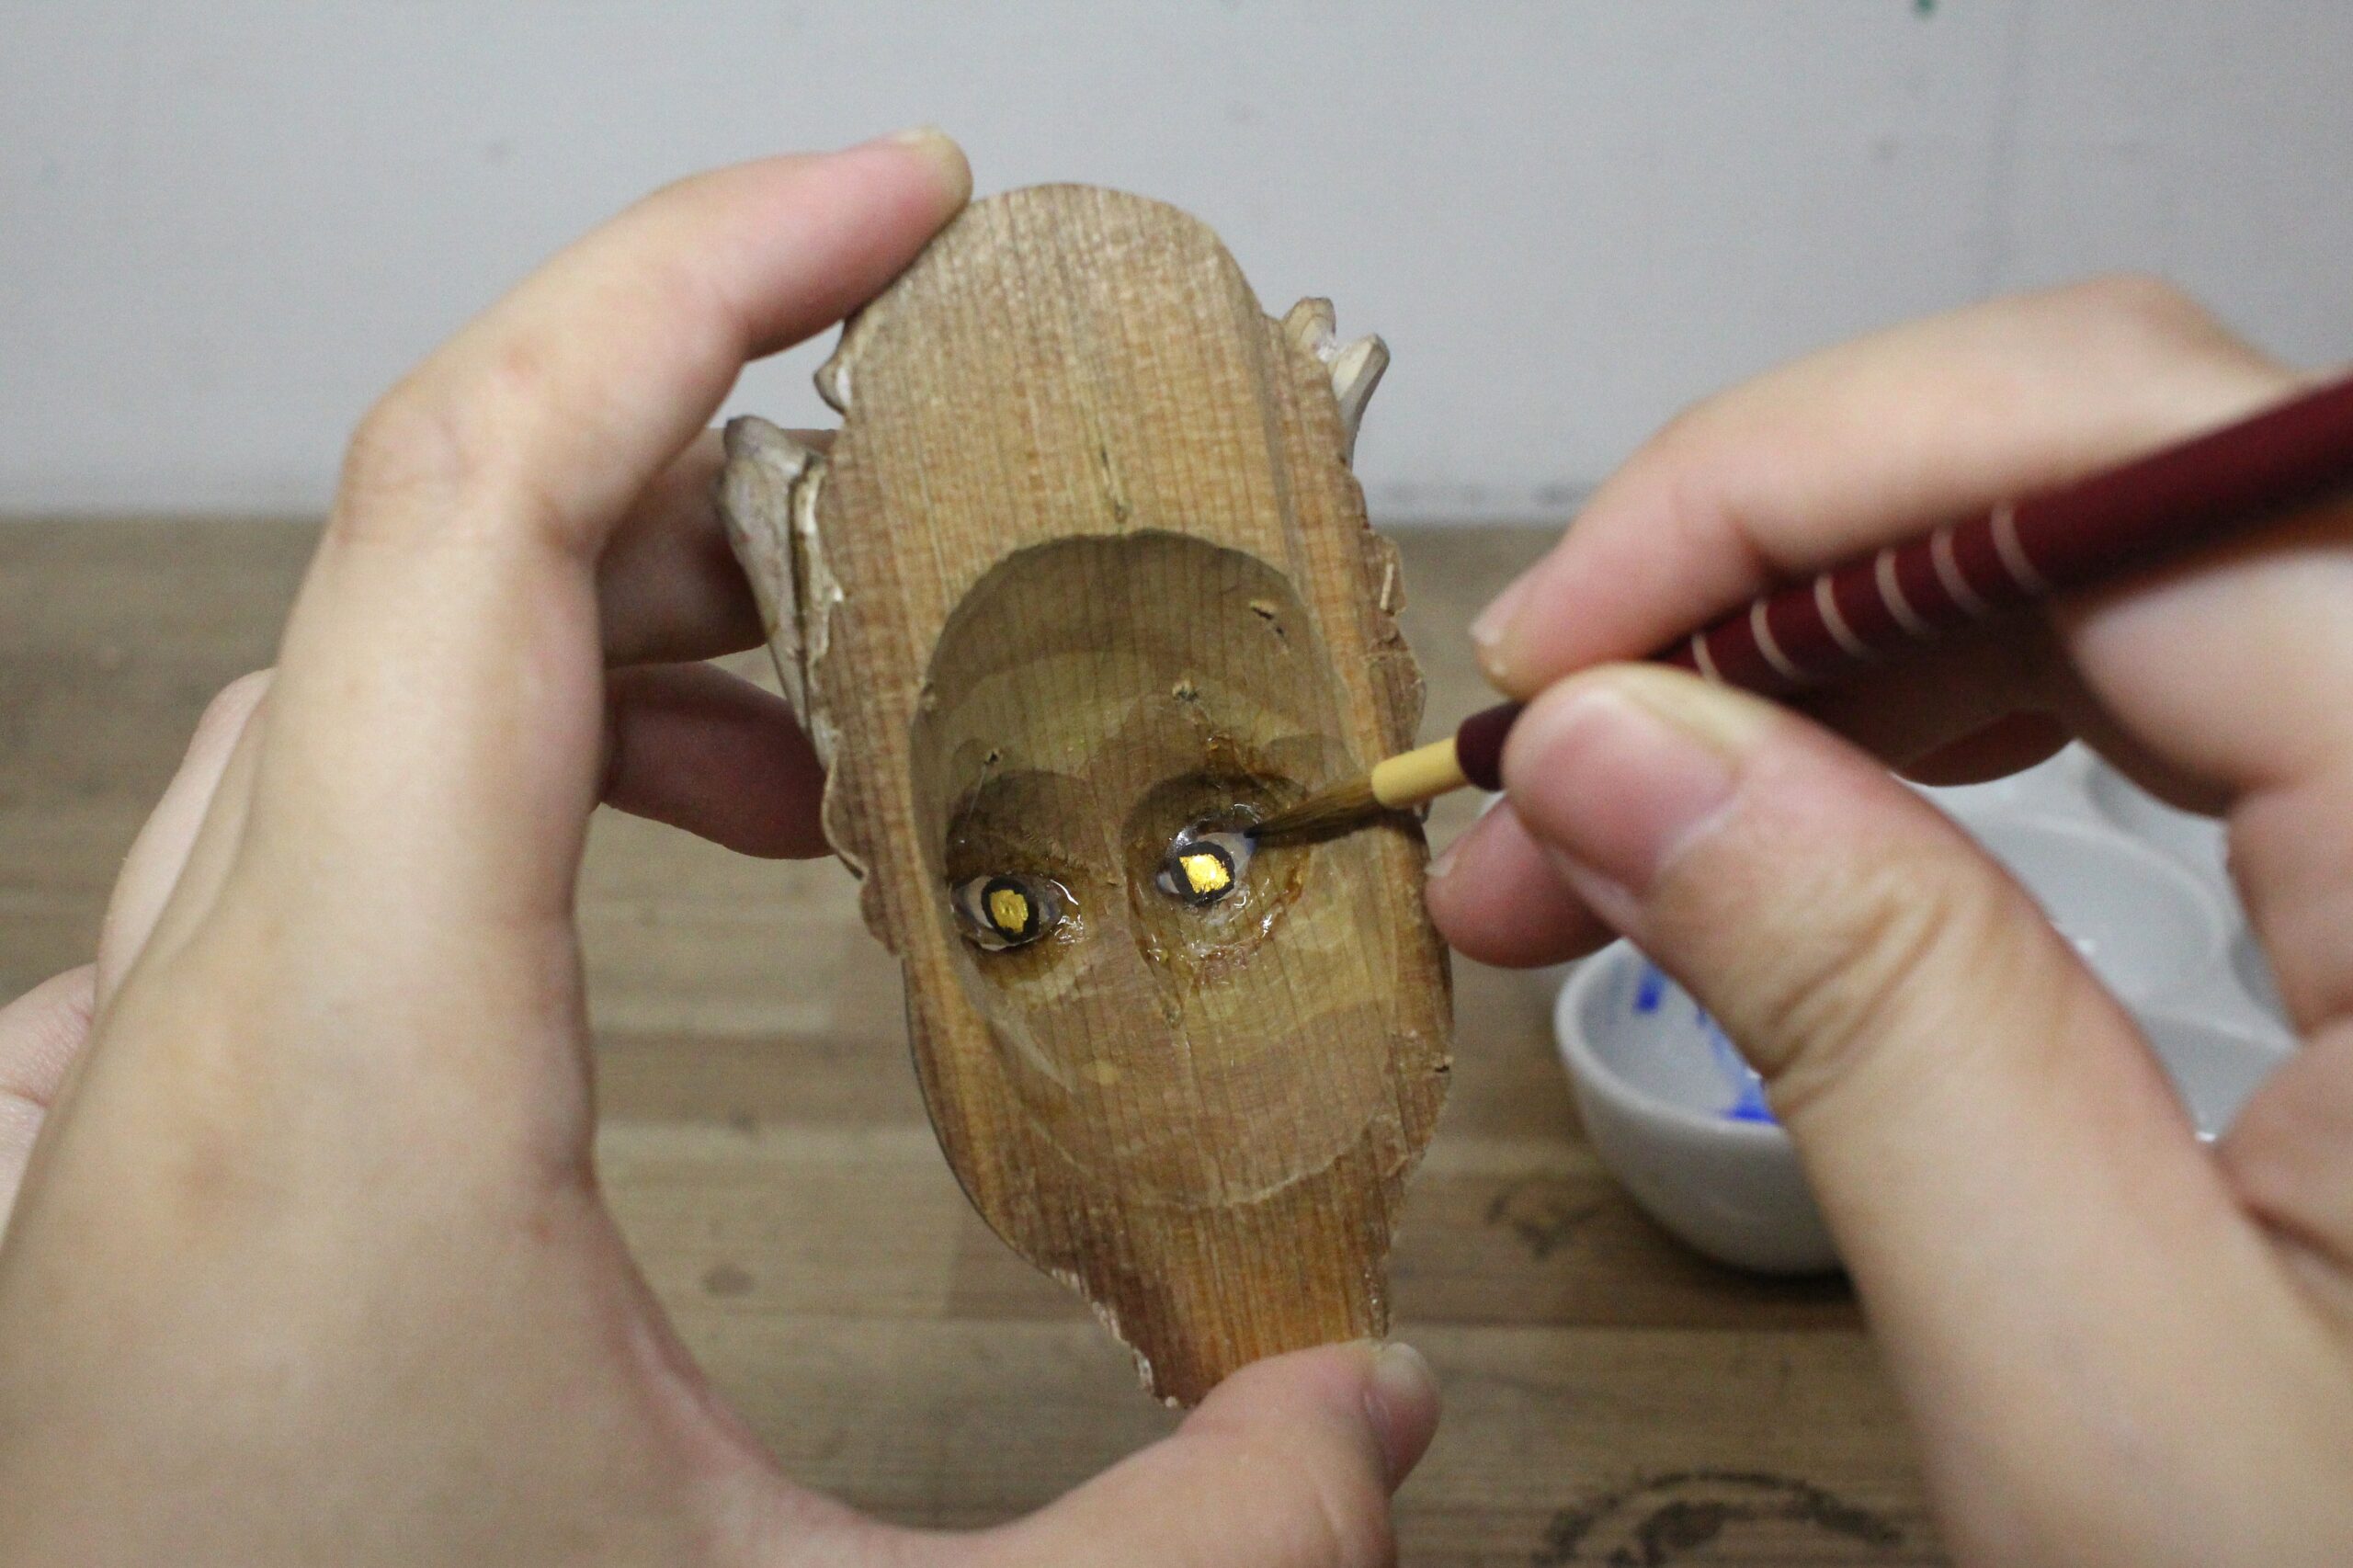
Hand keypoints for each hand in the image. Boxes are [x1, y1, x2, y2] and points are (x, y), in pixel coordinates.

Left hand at [0, 137, 1436, 1566]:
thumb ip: (1182, 1552)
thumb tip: (1376, 1423)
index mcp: (350, 1088)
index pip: (485, 500)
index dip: (698, 277)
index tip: (892, 199)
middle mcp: (190, 1048)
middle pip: (430, 558)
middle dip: (710, 468)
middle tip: (926, 521)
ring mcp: (121, 1104)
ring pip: (356, 703)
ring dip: (603, 648)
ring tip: (808, 749)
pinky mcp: (131, 1181)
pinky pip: (292, 857)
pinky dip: (481, 788)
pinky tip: (598, 906)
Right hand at [1428, 276, 2352, 1564]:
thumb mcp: (2099, 1372)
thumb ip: (1869, 1013)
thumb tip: (1610, 742)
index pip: (2131, 474)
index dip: (1789, 495)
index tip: (1549, 654)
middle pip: (2122, 462)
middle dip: (1782, 561)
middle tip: (1550, 736)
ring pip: (2119, 549)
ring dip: (1824, 645)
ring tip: (1614, 812)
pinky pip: (2157, 667)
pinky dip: (1931, 711)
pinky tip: (1795, 811)